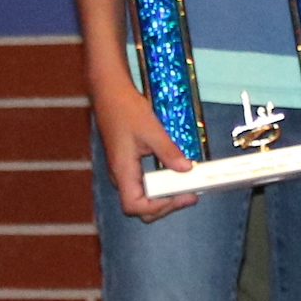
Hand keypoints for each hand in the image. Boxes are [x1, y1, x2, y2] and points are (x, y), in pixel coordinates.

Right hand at [92, 78, 197, 220]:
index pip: (133, 205)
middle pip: (139, 206)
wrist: (111, 94)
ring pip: (141, 197)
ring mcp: (123, 171)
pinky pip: (143, 184)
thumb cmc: (126, 110)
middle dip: (164, 205)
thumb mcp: (151, 130)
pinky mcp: (128, 164)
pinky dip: (160, 185)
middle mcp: (120, 176)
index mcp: (122, 170)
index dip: (157, 207)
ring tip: (186, 188)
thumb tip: (187, 169)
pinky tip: (175, 175)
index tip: (180, 196)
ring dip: (163, 197)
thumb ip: (168, 151)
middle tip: (189, 195)